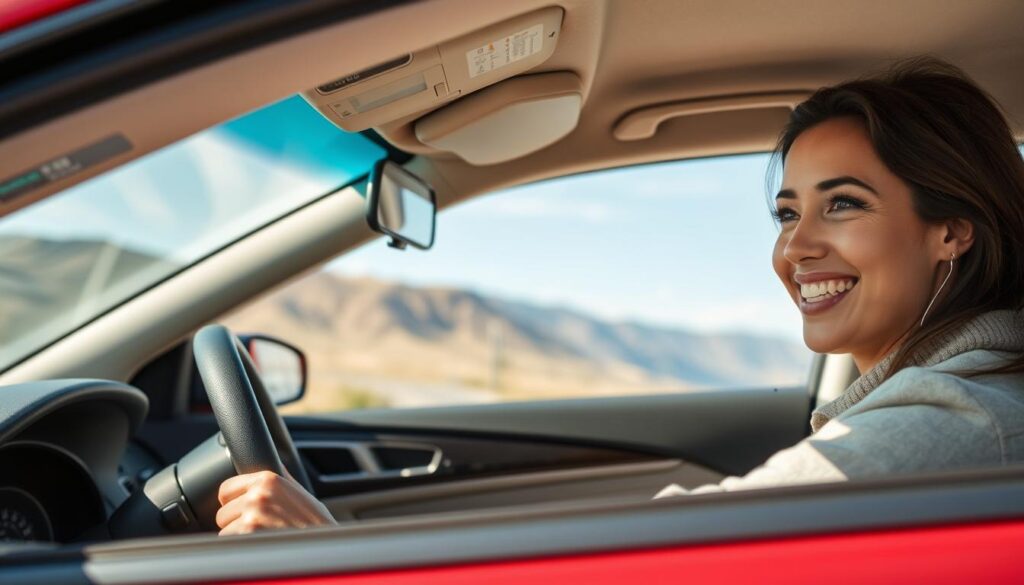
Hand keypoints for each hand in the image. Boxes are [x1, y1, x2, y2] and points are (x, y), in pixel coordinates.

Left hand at [216, 470, 335, 534]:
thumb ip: (280, 479)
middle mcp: (258, 495)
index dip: (232, 501)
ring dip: (238, 537)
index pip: (226, 489)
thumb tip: (270, 462)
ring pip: (224, 530)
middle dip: (235, 522)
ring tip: (261, 537)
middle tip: (258, 527)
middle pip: (222, 512)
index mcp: (268, 479)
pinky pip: (230, 544)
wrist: (326, 546)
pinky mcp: (249, 536)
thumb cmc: (316, 524)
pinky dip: (242, 548)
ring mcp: (252, 516)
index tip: (240, 509)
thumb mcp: (299, 492)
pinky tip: (260, 546)